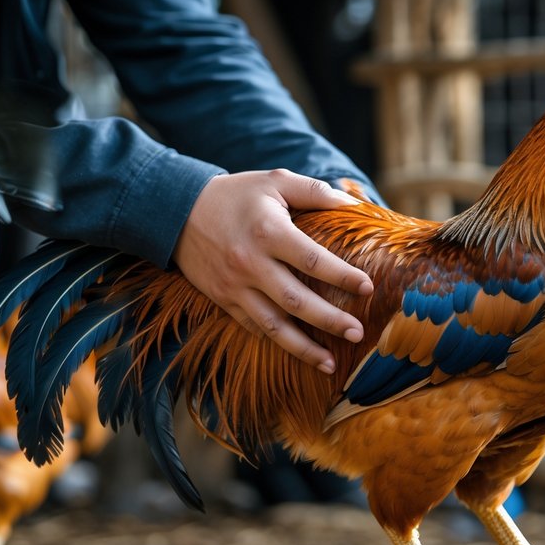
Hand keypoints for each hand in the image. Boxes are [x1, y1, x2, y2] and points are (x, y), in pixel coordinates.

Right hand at [173, 170, 373, 372]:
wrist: (177, 211)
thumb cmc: (236, 194)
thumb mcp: (275, 180)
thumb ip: (315, 192)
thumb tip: (354, 204)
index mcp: (269, 232)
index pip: (313, 261)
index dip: (343, 276)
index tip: (368, 288)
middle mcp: (251, 263)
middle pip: (297, 301)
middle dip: (330, 320)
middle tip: (358, 333)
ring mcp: (235, 286)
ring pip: (273, 325)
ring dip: (303, 348)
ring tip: (331, 364)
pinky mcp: (223, 299)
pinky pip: (254, 327)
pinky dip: (277, 342)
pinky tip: (299, 353)